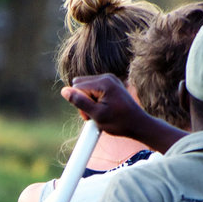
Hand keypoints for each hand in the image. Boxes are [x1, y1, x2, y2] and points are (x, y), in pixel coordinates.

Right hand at [62, 74, 186, 152]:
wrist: (138, 125)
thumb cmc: (119, 122)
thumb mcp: (97, 115)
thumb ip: (80, 102)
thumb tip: (64, 91)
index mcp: (104, 82)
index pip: (77, 86)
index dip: (80, 102)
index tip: (91, 114)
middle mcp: (107, 77)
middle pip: (80, 84)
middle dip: (83, 100)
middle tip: (95, 114)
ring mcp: (110, 79)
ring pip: (86, 87)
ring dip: (89, 101)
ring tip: (100, 112)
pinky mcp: (111, 84)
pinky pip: (94, 88)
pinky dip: (95, 99)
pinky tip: (104, 109)